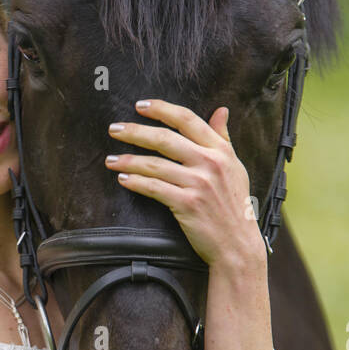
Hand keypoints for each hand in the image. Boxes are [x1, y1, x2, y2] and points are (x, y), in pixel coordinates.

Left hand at [105, 99, 266, 268]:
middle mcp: (210, 163)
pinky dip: (136, 183)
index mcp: (220, 150)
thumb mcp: (235, 166)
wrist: (237, 243)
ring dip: (129, 160)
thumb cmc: (234, 206)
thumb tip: (221, 110)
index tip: (140, 106)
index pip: (187, 120)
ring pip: (155, 165)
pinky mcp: (187, 204)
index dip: (162, 110)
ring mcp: (199, 184)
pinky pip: (155, 189)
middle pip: (166, 139)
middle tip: (114, 129)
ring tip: (111, 160)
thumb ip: (224, 138)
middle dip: (136, 132)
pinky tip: (123, 179)